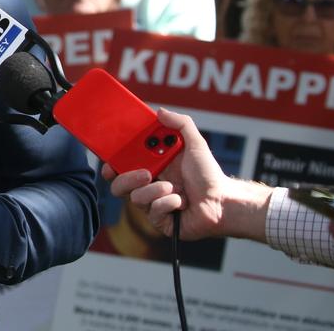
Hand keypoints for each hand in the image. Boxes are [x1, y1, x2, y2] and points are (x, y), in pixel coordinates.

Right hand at [100, 109, 270, 241]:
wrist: (224, 202)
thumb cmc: (209, 175)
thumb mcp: (196, 144)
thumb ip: (180, 124)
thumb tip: (160, 112)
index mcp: (151, 167)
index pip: (122, 166)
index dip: (111, 164)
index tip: (109, 162)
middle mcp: (149, 186)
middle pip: (119, 184)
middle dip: (127, 178)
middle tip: (145, 173)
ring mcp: (153, 204)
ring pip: (135, 199)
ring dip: (155, 191)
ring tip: (174, 188)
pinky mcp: (161, 221)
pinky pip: (153, 212)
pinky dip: (168, 204)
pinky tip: (181, 202)